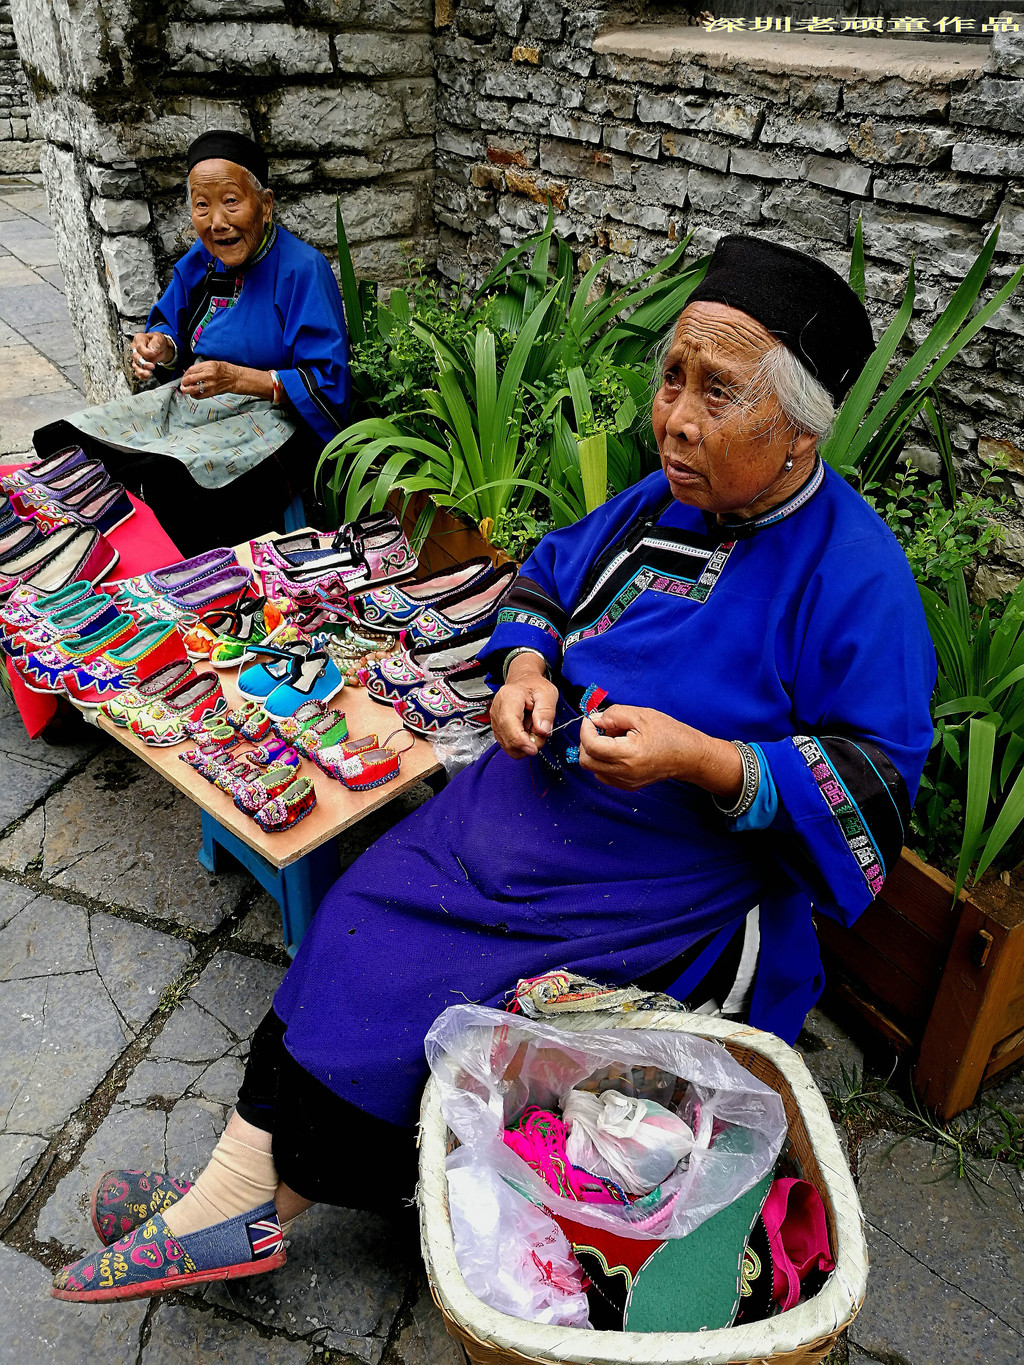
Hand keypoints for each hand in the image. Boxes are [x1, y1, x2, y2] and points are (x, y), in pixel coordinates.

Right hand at [130, 331, 173, 380]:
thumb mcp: (159, 339)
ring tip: (148, 374)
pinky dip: (141, 375)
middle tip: (152, 366)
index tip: (154, 354)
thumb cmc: (157, 341)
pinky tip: (146, 376)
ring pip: (135, 365)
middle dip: (143, 363)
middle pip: (135, 357)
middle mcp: (135, 348)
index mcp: (139, 339)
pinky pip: (137, 371)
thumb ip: (155, 344)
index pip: (139, 347)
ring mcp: (136, 357)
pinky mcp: (138, 364)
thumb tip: (152, 351)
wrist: (160, 347)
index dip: (146, 353)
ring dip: (141, 371)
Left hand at [179, 359, 243, 399]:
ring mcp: (210, 385)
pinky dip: (194, 395)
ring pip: (193, 389)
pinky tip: (193, 393)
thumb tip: (190, 373)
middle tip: (183, 383)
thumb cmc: (225, 370)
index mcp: (208, 366)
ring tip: (185, 389)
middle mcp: (209, 375)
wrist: (235, 378)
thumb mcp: (212, 363)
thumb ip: (201, 367)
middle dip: (184, 382)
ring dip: (186, 390)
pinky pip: (199, 396)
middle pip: (190, 379)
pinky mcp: (212, 392)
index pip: (191, 370)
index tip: (185, 375)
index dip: (185, 373)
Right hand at [491, 655, 559, 758]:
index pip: (509, 723)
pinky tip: (528, 734)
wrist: (523, 682)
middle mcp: (497, 711)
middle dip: (527, 745)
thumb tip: (543, 730)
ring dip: (524, 746)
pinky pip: (508, 746)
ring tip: (535, 730)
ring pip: (507, 746)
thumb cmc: (534, 687)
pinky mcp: (498, 730)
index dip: (520, 740)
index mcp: (509, 698)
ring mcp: (495, 721)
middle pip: (507, 738)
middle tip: (541, 734)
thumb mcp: (547, 693)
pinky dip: (520, 745)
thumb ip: (546, 712)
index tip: (534, 748)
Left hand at [578, 704, 742, 795]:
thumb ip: (614, 715)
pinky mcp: (629, 786)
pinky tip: (617, 750)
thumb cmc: (670, 734)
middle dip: (586, 742)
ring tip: (612, 739)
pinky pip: (604, 775)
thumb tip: (595, 720)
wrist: (689, 756)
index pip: (591, 746)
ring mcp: (626, 782)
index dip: (586, 729)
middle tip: (599, 728)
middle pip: (586, 761)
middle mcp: (625, 773)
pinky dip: (603, 762)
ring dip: (595, 752)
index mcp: (628, 754)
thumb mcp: (642, 715)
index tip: (592, 719)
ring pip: (593, 769)